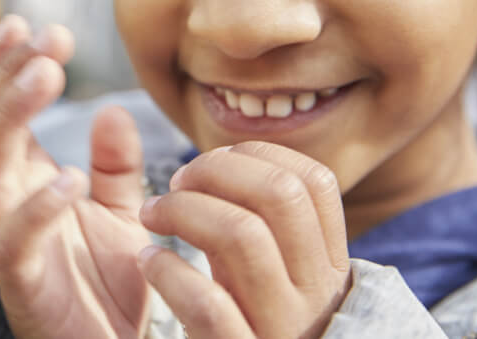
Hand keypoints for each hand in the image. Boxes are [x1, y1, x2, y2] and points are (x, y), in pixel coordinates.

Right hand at [0, 15, 151, 338]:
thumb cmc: (115, 278)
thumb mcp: (125, 209)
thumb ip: (117, 164)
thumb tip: (112, 110)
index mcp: (29, 179)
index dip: (4, 67)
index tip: (32, 24)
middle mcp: (10, 202)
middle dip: (6, 76)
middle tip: (45, 35)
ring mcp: (10, 242)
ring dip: (10, 116)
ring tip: (47, 72)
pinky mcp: (24, 286)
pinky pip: (12, 241)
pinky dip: (37, 206)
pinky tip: (69, 176)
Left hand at [138, 142, 350, 338]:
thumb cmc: (258, 323)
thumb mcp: (276, 273)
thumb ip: (261, 221)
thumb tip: (226, 156)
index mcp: (327, 262)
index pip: (313, 180)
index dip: (260, 154)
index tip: (217, 159)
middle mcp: (314, 291)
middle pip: (279, 193)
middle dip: (217, 169)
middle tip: (178, 180)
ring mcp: (280, 327)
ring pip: (243, 235)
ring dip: (185, 209)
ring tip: (152, 213)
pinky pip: (208, 304)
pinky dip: (170, 270)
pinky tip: (148, 261)